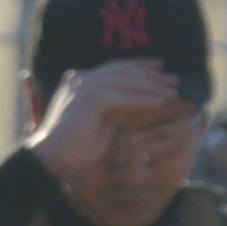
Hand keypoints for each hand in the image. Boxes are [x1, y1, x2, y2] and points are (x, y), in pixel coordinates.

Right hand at [26, 59, 180, 184]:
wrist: (53, 159)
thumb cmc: (75, 148)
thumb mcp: (102, 122)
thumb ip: (117, 108)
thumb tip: (140, 100)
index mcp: (81, 81)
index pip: (114, 68)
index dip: (139, 66)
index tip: (159, 68)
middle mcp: (81, 79)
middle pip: (122, 71)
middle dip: (150, 74)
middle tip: (173, 79)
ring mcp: (84, 86)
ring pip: (125, 81)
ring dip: (151, 86)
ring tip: (171, 92)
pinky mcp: (90, 98)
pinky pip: (123, 96)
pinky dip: (143, 98)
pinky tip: (159, 101)